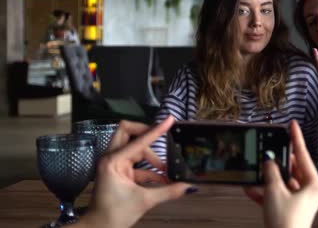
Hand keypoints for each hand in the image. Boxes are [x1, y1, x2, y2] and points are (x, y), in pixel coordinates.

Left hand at [75, 116, 192, 227]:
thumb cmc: (113, 215)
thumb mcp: (144, 201)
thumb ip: (168, 191)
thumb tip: (188, 187)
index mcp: (113, 161)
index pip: (139, 140)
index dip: (156, 130)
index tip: (169, 120)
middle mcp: (112, 158)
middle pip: (128, 132)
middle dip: (146, 134)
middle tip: (162, 139)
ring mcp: (115, 164)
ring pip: (135, 148)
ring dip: (151, 157)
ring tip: (165, 170)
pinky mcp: (119, 172)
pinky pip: (137, 163)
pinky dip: (150, 169)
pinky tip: (162, 179)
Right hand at [244, 121, 317, 227]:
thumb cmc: (286, 223)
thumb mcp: (275, 191)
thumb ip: (271, 173)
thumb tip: (268, 161)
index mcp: (313, 184)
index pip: (303, 155)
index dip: (296, 138)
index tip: (292, 125)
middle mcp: (309, 192)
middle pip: (292, 168)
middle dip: (277, 161)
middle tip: (269, 148)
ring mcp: (299, 201)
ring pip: (282, 182)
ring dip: (268, 178)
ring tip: (256, 169)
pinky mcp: (288, 210)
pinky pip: (276, 195)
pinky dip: (264, 192)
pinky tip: (250, 187)